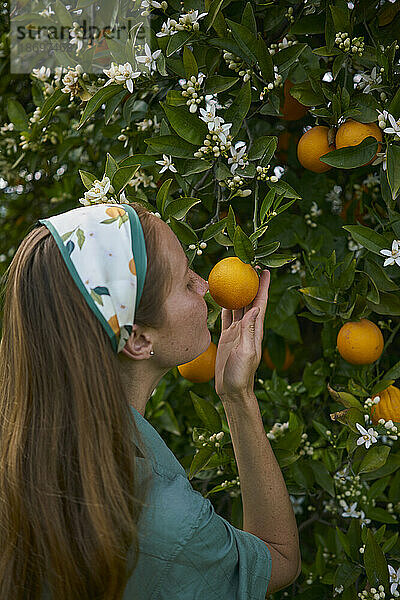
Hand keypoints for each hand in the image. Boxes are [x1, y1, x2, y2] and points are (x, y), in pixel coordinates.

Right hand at [214, 268, 270, 399]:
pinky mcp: (227, 336)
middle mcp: (247, 327)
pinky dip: (225, 304)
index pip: (260, 303)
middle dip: (251, 283)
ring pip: (238, 306)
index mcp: (255, 330)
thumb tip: (253, 309)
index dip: (263, 287)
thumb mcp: (246, 353)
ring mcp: (237, 331)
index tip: (265, 270)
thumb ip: (248, 332)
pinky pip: (225, 316)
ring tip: (236, 275)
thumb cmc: (241, 375)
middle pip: (250, 300)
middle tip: (248, 265)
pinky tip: (221, 295)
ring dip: (239, 291)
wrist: (232, 389)